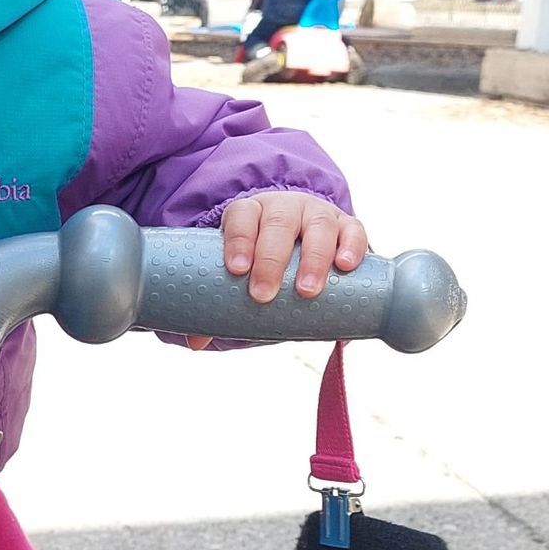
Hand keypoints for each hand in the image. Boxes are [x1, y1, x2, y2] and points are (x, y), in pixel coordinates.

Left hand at [222, 191, 368, 304]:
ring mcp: (318, 214)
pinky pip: (353, 229)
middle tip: (264, 295)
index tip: (236, 269)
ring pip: (317, 226)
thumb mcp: (244, 273)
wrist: (301, 237)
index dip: (238, 240)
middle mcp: (284, 208)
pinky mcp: (347, 225)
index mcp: (251, 214)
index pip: (241, 217)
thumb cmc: (264, 259)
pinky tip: (345, 266)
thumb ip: (222, 302)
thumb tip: (195, 341)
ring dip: (312, 258)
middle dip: (270, 259)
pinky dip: (351, 246)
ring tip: (307, 291)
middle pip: (277, 225)